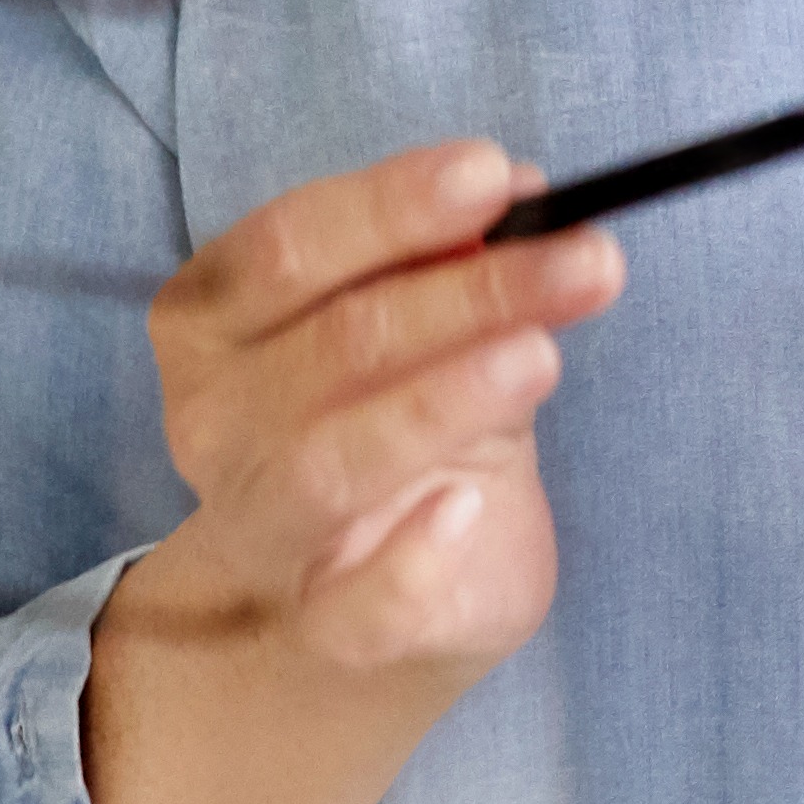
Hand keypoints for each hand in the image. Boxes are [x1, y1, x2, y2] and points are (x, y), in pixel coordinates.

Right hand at [115, 142, 620, 687]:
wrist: (357, 604)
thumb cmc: (392, 426)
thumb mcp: (426, 330)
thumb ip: (454, 266)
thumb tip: (516, 195)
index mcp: (218, 327)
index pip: (286, 249)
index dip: (390, 207)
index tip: (494, 175)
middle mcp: (216, 425)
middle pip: (332, 343)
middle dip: (469, 291)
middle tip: (587, 257)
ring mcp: (264, 533)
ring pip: (327, 464)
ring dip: (441, 400)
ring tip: (542, 357)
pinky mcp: (327, 628)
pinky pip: (354, 606)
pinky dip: (408, 562)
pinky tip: (468, 506)